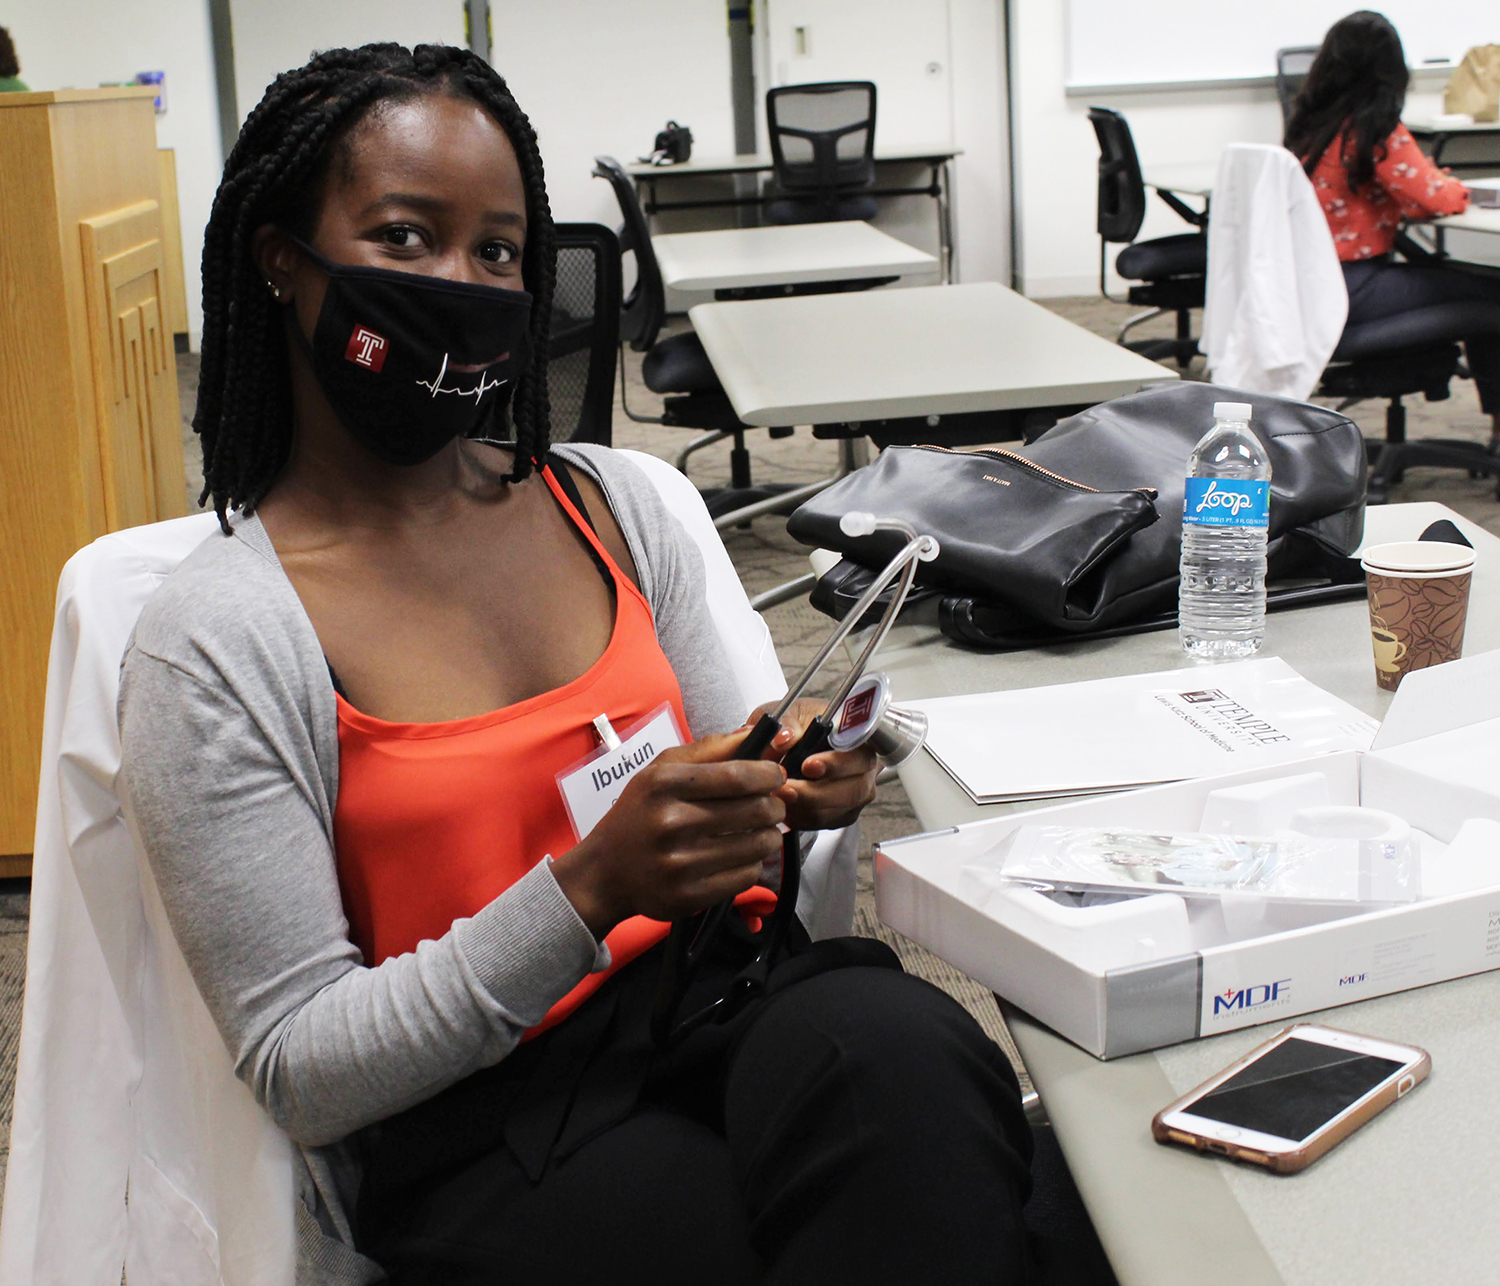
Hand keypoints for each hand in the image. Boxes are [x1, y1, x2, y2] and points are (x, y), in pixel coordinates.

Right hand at [551, 732, 786, 936]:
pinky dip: (754, 863)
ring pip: (758, 845)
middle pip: (755, 810)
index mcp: (664, 784)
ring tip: (760, 830)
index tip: (776, 776)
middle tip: (772, 805)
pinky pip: (747, 876)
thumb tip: (757, 734)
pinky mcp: (689, 896)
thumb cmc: (639, 814)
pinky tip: (741, 855)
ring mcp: (680, 863)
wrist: (604, 871)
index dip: (769, 775)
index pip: (738, 776)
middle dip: (775, 805)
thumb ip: (710, 750)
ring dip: (769, 835)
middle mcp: (671, 823)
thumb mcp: (661, 771)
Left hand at [748, 698, 879, 832]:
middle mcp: (864, 764)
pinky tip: (786, 805)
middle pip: (855, 788)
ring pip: (839, 810)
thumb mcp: (789, 712)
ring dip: (805, 806)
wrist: (790, 744)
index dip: (836, 762)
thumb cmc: (799, 723)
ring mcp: (857, 791)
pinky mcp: (844, 812)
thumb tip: (784, 737)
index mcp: (859, 734)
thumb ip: (786, 721)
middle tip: (787, 787)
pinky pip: (826, 822)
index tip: (808, 766)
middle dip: (816, 792)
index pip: (860, 750)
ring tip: (779, 796)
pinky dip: (803, 817)